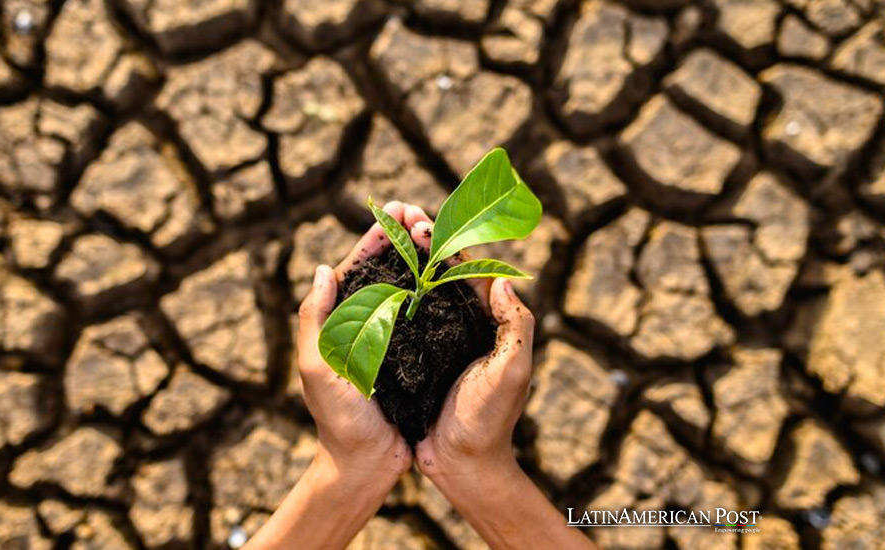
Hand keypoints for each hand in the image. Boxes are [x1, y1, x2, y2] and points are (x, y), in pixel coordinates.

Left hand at [296, 202, 412, 482]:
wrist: (366, 464)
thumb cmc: (338, 420)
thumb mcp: (318, 368)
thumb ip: (315, 320)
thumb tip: (323, 269)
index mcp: (339, 321)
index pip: (357, 268)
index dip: (376, 237)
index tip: (396, 210)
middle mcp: (366, 324)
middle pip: (386, 270)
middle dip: (403, 238)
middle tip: (422, 213)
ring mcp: (392, 338)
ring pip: (409, 287)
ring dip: (422, 258)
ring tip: (440, 232)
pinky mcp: (415, 355)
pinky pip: (428, 315)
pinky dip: (439, 291)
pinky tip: (455, 275)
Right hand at [403, 206, 534, 478]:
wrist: (462, 465)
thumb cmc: (489, 420)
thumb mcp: (512, 371)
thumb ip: (516, 326)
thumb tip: (504, 279)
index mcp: (488, 322)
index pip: (467, 270)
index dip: (445, 242)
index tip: (420, 221)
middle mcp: (463, 325)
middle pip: (441, 271)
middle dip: (420, 240)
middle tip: (397, 213)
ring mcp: (438, 340)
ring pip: (419, 289)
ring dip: (402, 259)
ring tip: (381, 233)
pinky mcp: (416, 358)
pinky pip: (401, 318)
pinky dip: (387, 295)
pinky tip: (367, 279)